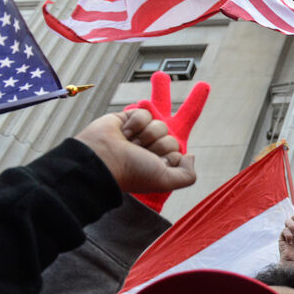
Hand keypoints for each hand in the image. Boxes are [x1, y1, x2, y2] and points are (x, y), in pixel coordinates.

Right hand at [75, 109, 195, 193]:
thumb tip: (190, 155)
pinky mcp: (128, 119)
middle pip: (171, 139)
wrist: (102, 159)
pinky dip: (136, 123)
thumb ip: (187, 175)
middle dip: (159, 145)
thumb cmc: (133, 172)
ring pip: (161, 125)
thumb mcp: (166, 181)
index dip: (169, 158)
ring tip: (131, 144)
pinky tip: (124, 133)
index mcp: (159, 165)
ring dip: (147, 136)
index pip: (178, 153)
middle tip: (144, 154)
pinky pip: (145, 113)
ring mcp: (140, 135)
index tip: (153, 164)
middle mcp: (150, 150)